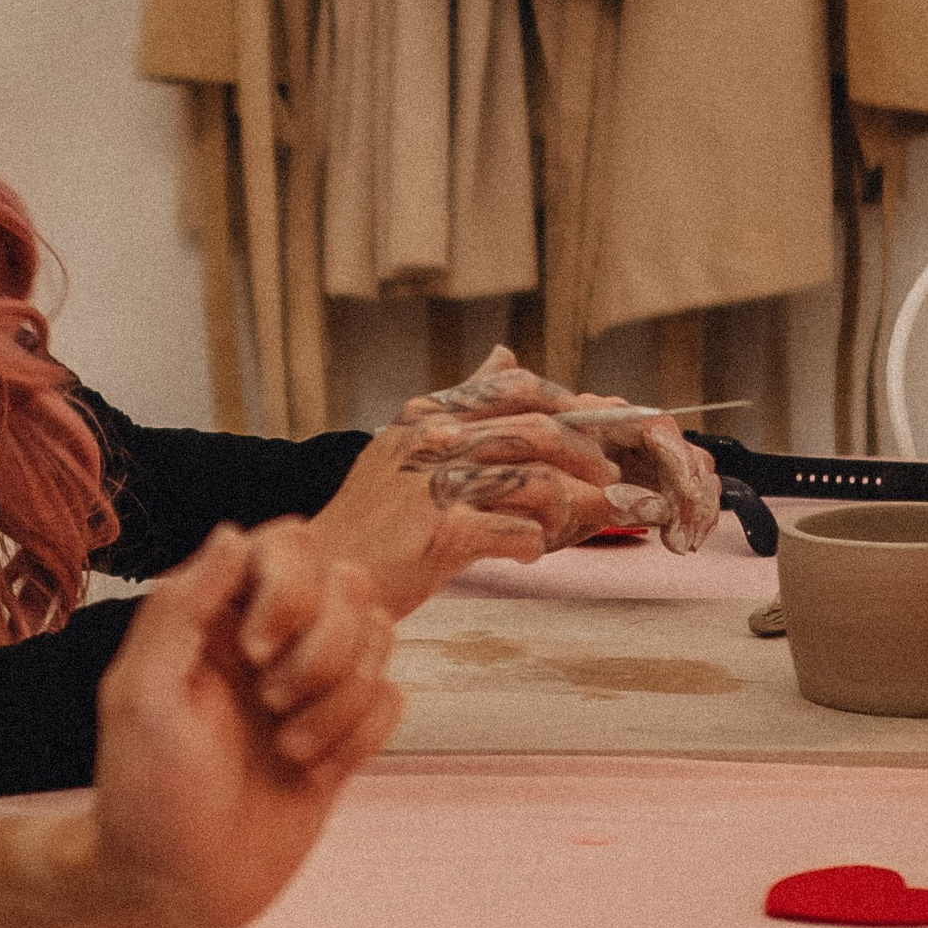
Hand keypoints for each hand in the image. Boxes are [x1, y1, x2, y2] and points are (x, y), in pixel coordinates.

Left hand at [87, 519, 396, 927]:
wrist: (178, 886)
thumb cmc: (145, 794)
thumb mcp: (140, 696)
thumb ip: (181, 608)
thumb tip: (232, 533)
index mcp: (215, 615)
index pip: (288, 544)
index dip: (289, 587)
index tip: (252, 651)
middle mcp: (268, 638)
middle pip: (349, 584)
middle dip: (323, 648)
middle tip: (270, 703)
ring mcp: (310, 685)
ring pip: (380, 638)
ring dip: (340, 699)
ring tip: (287, 748)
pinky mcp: (342, 734)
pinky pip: (392, 698)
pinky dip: (360, 736)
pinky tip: (313, 773)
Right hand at [398, 343, 720, 558]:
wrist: (318, 573)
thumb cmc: (369, 519)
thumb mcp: (407, 445)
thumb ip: (461, 402)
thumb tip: (505, 353)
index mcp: (426, 416)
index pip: (516, 388)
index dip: (568, 405)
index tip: (597, 428)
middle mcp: (431, 441)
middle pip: (539, 433)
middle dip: (588, 457)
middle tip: (610, 482)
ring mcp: (436, 486)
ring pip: (539, 484)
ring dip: (575, 507)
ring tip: (577, 525)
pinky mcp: (443, 534)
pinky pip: (521, 534)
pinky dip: (535, 544)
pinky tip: (526, 553)